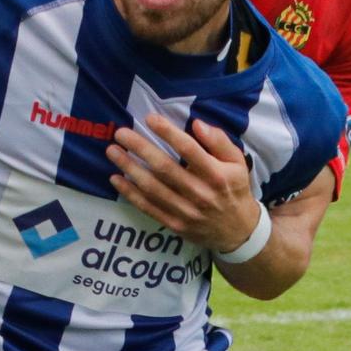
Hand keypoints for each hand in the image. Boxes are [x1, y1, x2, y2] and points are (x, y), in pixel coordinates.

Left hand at [107, 113, 259, 254]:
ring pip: (152, 188)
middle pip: (165, 168)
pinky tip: (116, 179)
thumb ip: (219, 142)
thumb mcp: (237, 163)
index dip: (168, 133)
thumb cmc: (234, 189)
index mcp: (217, 175)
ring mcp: (186, 211)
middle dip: (140, 148)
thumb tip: (197, 124)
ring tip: (112, 152)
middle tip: (120, 133)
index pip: (190, 150)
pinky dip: (130, 194)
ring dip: (129, 169)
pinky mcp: (175, 224)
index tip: (149, 118)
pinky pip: (148, 208)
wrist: (237, 231)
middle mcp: (200, 193)